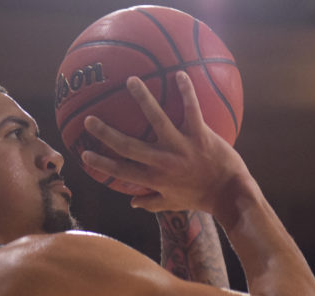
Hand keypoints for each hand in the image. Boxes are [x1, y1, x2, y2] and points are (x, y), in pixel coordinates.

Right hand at [80, 71, 249, 214]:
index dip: (102, 164)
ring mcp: (182, 147)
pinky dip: (186, 91)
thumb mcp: (173, 203)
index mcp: (155, 179)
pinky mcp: (201, 135)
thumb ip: (151, 202)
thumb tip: (132, 202)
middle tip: (89, 119)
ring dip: (143, 99)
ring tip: (131, 81)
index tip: (84, 155)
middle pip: (128, 146)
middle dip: (106, 133)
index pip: (122, 171)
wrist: (230, 194)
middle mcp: (163, 162)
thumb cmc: (201, 198)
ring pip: (158, 120)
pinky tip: (179, 73)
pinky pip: (192, 109)